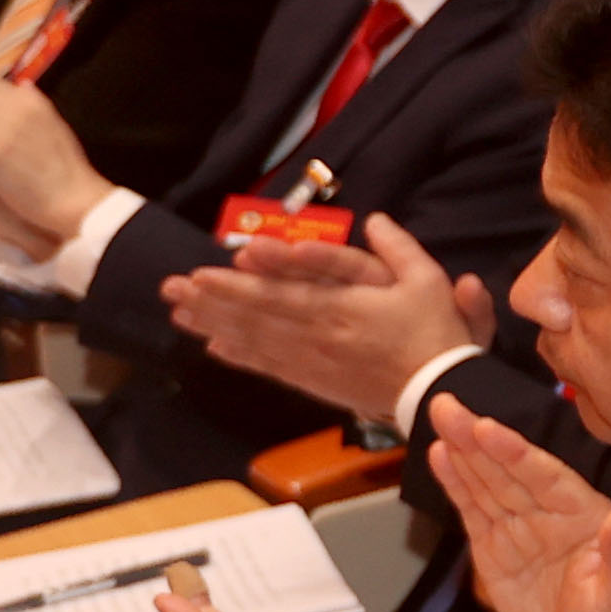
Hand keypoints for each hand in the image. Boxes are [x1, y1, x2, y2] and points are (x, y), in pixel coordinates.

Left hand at [158, 211, 487, 422]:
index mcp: (342, 308)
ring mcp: (313, 362)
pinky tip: (215, 348)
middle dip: (209, 302)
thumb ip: (399, 249)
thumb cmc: (435, 334)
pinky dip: (241, 357)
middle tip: (171, 289)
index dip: (236, 285)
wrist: (438, 391)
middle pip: (254, 316)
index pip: (277, 294)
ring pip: (255, 341)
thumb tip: (376, 220)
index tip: (202, 274)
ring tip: (180, 314)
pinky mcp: (316, 382)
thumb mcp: (428, 282)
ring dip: (214, 327)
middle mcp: (318, 335)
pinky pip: (270, 367)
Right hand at [423, 391, 610, 611]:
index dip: (516, 454)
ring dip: (462, 451)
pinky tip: (439, 456)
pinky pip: (474, 511)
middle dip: (478, 439)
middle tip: (447, 405)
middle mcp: (551, 515)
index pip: (546, 478)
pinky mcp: (496, 549)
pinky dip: (456, 483)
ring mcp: (521, 529)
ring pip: (487, 483)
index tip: (488, 429)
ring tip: (439, 418)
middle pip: (509, 471)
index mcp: (585, 518)